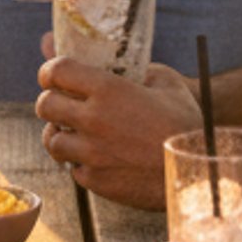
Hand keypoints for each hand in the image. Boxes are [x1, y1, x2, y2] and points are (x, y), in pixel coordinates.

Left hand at [36, 57, 198, 207]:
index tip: (53, 76)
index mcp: (108, 89)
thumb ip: (140, 68)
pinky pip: (72, 168)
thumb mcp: (167, 84)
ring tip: (74, 132)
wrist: (197, 173)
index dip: (49, 71)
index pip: (56, 71)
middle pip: (44, 105)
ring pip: (51, 140)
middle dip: (50, 102)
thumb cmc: (186, 125)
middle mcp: (93, 120)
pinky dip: (79, 162)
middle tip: (62, 104)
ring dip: (60, 134)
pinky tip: (95, 157)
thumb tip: (125, 62)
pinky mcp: (95, 180)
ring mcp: (91, 153)